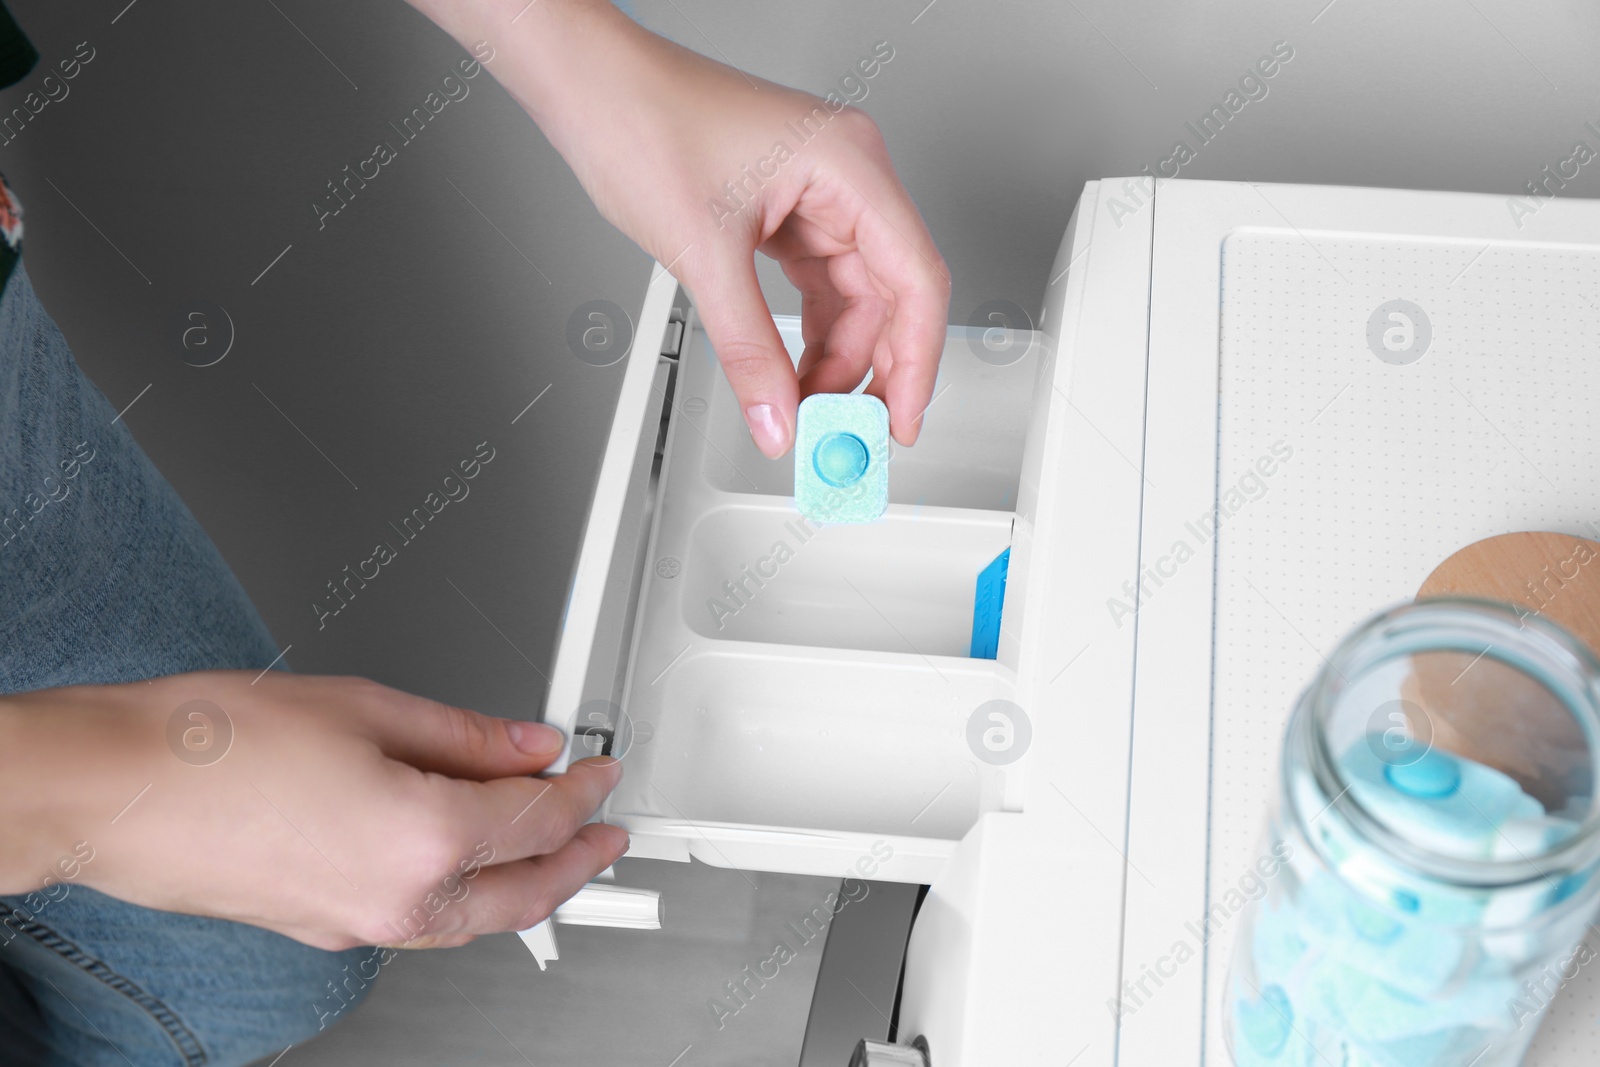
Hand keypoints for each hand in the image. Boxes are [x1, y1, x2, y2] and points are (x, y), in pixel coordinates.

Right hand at [0, 671, 626, 950]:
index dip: (584, 790)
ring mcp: (361, 924)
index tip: (601, 769)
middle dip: (578, 860)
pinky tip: (468, 862)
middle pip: (525, 891)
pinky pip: (426, 922)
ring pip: (477, 920)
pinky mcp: (326, 927)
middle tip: (608, 831)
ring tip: (555, 851)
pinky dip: (467, 895)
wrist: (115, 788)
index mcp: (424, 838)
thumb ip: (468, 735)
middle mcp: (400, 898)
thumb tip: (529, 745)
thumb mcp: (368, 707)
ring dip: (528, 887)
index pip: (540, 819)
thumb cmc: (215, 743)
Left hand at [412, 0, 951, 457]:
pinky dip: (808, 331)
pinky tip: (791, 371)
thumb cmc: (641, 121)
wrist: (590, 85)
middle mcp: (846, 174)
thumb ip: (749, 349)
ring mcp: (819, 192)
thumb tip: (778, 416)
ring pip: (854, 296)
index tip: (900, 421)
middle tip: (847, 430)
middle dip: (871, 368)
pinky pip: (819, 284)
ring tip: (805, 408)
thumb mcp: (703, 254)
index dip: (917, 361)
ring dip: (835, 356)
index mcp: (848, 163)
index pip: (915, 278)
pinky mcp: (789, 208)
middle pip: (890, 293)